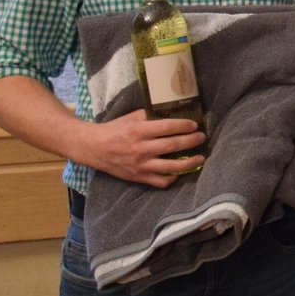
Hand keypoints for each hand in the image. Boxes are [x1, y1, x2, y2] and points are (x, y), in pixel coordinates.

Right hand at [81, 110, 206, 188]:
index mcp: (137, 131)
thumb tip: (172, 114)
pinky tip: (180, 172)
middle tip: (201, 138)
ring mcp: (140, 165)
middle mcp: (140, 149)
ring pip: (171, 167)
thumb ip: (150, 117)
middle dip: (192, 141)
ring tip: (200, 158)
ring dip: (190, 163)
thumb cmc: (114, 130)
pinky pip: (160, 181)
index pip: (167, 127)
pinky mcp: (138, 177)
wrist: (93, 148)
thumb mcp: (131, 118)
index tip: (194, 125)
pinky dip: (173, 178)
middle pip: (173, 145)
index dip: (184, 126)